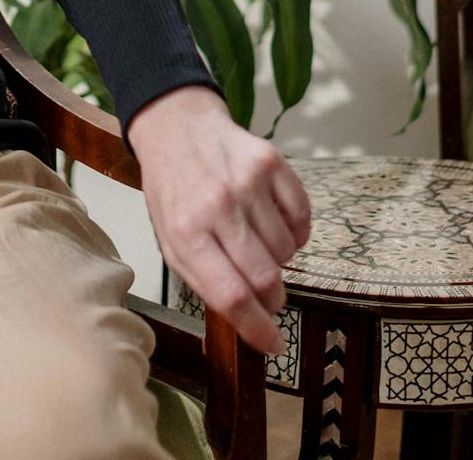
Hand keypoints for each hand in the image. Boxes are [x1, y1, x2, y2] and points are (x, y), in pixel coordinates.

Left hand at [124, 85, 310, 355]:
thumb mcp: (170, 240)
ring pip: (286, 250)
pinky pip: (302, 217)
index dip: (257, 327)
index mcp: (185, 234)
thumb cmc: (174, 193)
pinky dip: (295, 232)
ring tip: (258, 243)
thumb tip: (246, 319)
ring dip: (279, 260)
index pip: (229, 295)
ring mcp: (247, 182)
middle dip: (273, 298)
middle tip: (270, 296)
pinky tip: (275, 223)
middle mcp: (217, 207)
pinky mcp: (271, 162)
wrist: (178, 129)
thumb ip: (204, 279)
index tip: (274, 344)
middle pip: (264, 277)